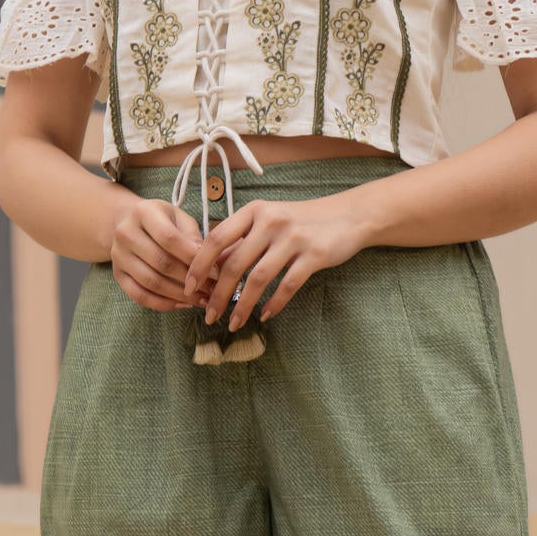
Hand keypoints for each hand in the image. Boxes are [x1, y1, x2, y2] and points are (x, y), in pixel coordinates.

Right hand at [108, 196, 202, 310]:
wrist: (128, 222)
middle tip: (212, 290)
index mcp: (143, 212)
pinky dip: (163, 304)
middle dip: (190, 279)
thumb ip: (193, 237)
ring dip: (179, 295)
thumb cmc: (161, 220)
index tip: (216, 272)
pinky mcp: (117, 275)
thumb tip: (209, 263)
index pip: (169, 239)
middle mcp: (125, 233)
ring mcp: (118, 256)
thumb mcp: (179, 218)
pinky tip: (182, 303)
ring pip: (151, 282)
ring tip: (201, 299)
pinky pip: (139, 296)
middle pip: (161, 262)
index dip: (193, 258)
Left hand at [182, 194, 371, 330]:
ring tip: (234, 324)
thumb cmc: (301, 221)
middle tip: (208, 316)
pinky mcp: (314, 255)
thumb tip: (209, 266)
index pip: (216, 238)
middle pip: (235, 264)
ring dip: (243, 305)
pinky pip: (288, 285)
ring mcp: (294, 238)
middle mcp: (271, 221)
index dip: (198, 265)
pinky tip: (265, 316)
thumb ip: (241, 240)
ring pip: (259, 279)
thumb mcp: (268, 221)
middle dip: (218, 294)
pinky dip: (274, 304)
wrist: (348, 215)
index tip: (187, 287)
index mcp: (254, 211)